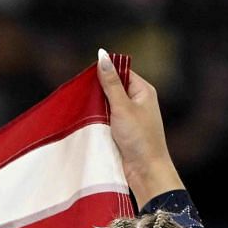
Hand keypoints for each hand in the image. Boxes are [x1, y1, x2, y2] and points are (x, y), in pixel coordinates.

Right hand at [94, 49, 183, 207]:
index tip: (87, 78)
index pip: (122, 72)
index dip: (105, 73)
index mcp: (143, 91)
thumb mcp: (122, 107)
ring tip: (82, 109)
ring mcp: (130, 118)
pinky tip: (87, 122)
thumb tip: (102, 56)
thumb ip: (111, 82)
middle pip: (113, 88)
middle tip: (81, 95)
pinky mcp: (122, 132)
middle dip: (98, 91)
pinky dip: (98, 121)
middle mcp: (138, 102)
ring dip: (96, 108)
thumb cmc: (139, 138)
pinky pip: (106, 120)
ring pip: (108, 106)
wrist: (145, 172)